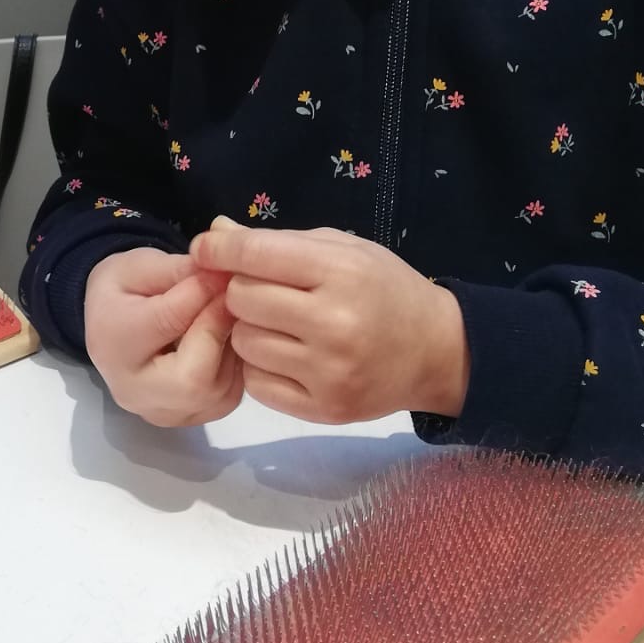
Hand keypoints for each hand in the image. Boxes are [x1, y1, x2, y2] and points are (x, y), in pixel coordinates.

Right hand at [83, 245, 243, 427]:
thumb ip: (178, 271)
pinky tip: (228, 339)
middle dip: (219, 333)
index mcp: (113, 342)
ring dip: (233, 348)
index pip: (167, 322)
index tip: (223, 270)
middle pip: (193, 379)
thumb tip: (224, 275)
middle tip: (232, 297)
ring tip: (230, 314)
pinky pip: (228, 398)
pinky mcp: (187, 419)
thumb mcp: (139, 266)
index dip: (203, 294)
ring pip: (218, 392)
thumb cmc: (124, 290)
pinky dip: (236, 366)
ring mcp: (161, 413)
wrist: (109, 326)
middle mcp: (133, 390)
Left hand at [190, 218, 469, 423]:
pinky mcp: (323, 409)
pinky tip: (286, 355)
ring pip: (243, 341)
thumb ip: (279, 241)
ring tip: (279, 325)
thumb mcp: (344, 250)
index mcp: (341, 272)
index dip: (219, 249)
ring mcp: (328, 372)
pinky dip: (260, 367)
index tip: (205, 248)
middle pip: (241, 299)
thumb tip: (216, 233)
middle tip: (264, 292)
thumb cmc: (386, 290)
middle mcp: (334, 323)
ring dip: (249, 329)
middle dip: (241, 290)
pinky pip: (256, 383)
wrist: (437, 352)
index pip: (255, 254)